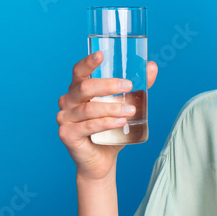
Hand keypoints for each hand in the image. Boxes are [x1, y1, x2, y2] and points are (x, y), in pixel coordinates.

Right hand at [56, 51, 157, 181]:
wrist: (102, 161)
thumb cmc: (111, 130)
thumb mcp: (125, 106)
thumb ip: (136, 87)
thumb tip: (151, 66)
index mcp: (77, 90)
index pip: (79, 72)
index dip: (88, 62)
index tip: (101, 54)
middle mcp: (67, 101)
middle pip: (85, 88)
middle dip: (108, 85)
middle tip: (129, 85)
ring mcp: (64, 118)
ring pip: (89, 109)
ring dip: (111, 108)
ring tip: (131, 111)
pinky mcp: (67, 134)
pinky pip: (88, 126)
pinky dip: (106, 123)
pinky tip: (120, 122)